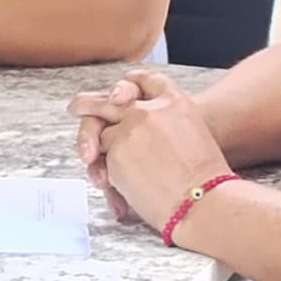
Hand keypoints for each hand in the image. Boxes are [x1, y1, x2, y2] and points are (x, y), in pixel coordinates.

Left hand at [72, 67, 232, 233]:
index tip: (116, 93)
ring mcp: (130, 128)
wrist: (204, 200)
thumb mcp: (193, 137)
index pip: (148, 80)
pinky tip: (113, 186)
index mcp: (176, 103)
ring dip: (96, 149)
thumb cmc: (205, 179)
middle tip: (76, 107)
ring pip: (102, 134)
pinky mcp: (116, 151)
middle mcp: (150, 110)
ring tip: (87, 154)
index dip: (129, 84)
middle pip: (111, 99)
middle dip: (89, 104)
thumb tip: (133, 135)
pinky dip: (104, 175)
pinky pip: (100, 161)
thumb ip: (163, 127)